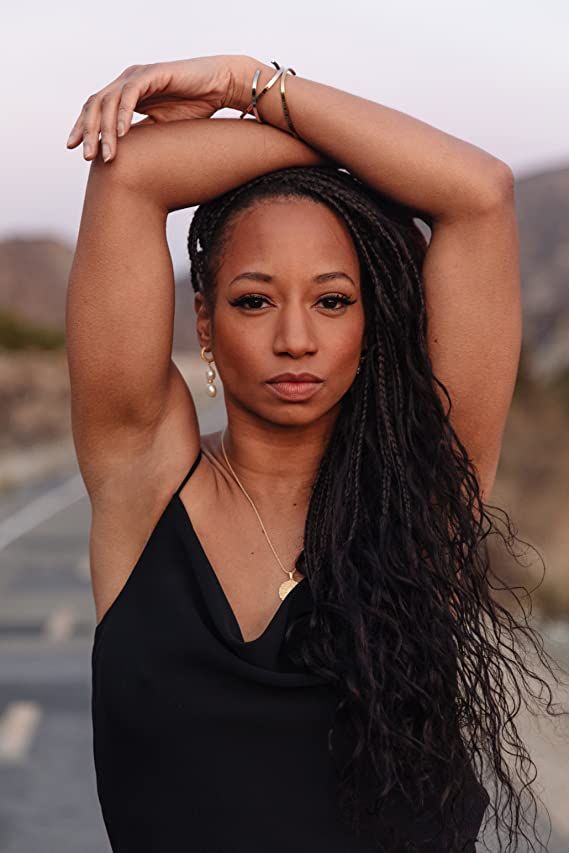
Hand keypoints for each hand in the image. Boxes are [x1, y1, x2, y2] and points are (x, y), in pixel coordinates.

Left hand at [65, 54, 249, 162]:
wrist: (219, 89)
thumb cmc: (195, 109)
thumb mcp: (161, 130)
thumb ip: (141, 138)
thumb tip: (126, 161)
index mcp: (126, 94)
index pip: (96, 110)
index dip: (84, 129)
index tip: (78, 152)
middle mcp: (127, 82)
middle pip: (95, 105)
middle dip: (87, 132)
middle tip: (86, 156)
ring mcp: (137, 76)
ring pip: (108, 101)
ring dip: (104, 129)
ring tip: (105, 153)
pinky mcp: (151, 74)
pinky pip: (130, 94)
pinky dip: (123, 114)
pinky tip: (121, 134)